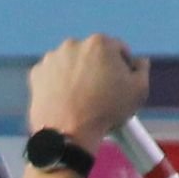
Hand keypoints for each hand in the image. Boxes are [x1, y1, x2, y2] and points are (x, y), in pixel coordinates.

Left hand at [26, 33, 147, 143]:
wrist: (68, 134)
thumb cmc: (107, 111)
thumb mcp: (139, 91)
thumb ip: (142, 70)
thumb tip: (139, 62)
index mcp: (100, 43)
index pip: (117, 50)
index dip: (122, 67)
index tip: (120, 84)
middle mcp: (73, 44)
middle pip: (92, 55)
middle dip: (98, 68)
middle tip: (100, 93)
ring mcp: (52, 58)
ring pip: (70, 63)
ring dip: (77, 74)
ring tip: (81, 98)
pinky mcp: (36, 74)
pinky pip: (52, 75)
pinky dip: (58, 84)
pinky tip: (65, 100)